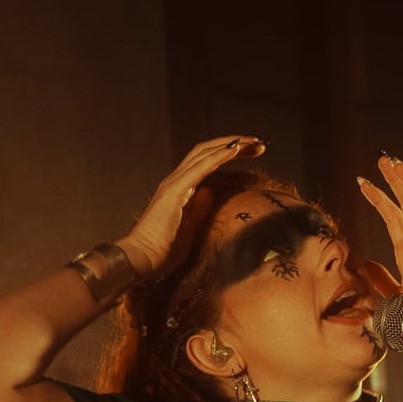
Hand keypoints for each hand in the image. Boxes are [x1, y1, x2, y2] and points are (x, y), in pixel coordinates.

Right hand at [116, 135, 266, 280]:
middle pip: (207, 151)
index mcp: (180, 187)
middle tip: (260, 144)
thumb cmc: (163, 250)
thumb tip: (210, 194)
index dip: (229, 153)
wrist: (142, 259)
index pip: (206, 161)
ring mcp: (174, 183)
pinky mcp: (175, 191)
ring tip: (254, 142)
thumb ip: (199, 209)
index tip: (253, 153)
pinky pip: (200, 168)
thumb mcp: (190, 227)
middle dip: (235, 144)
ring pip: (204, 153)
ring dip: (231, 145)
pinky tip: (235, 149)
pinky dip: (218, 156)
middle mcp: (176, 180)